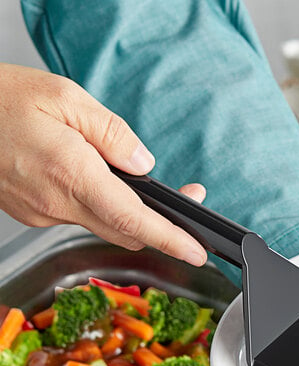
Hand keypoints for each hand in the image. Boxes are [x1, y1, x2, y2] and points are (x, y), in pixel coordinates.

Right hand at [0, 64, 206, 265]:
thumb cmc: (1, 99)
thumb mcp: (66, 97)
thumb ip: (113, 134)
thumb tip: (145, 163)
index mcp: (71, 173)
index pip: (134, 219)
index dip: (171, 239)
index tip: (196, 252)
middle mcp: (56, 203)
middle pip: (126, 230)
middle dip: (162, 223)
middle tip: (186, 197)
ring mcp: (43, 213)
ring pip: (104, 225)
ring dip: (130, 211)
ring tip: (141, 181)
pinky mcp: (34, 213)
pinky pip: (79, 216)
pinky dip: (100, 204)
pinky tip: (96, 179)